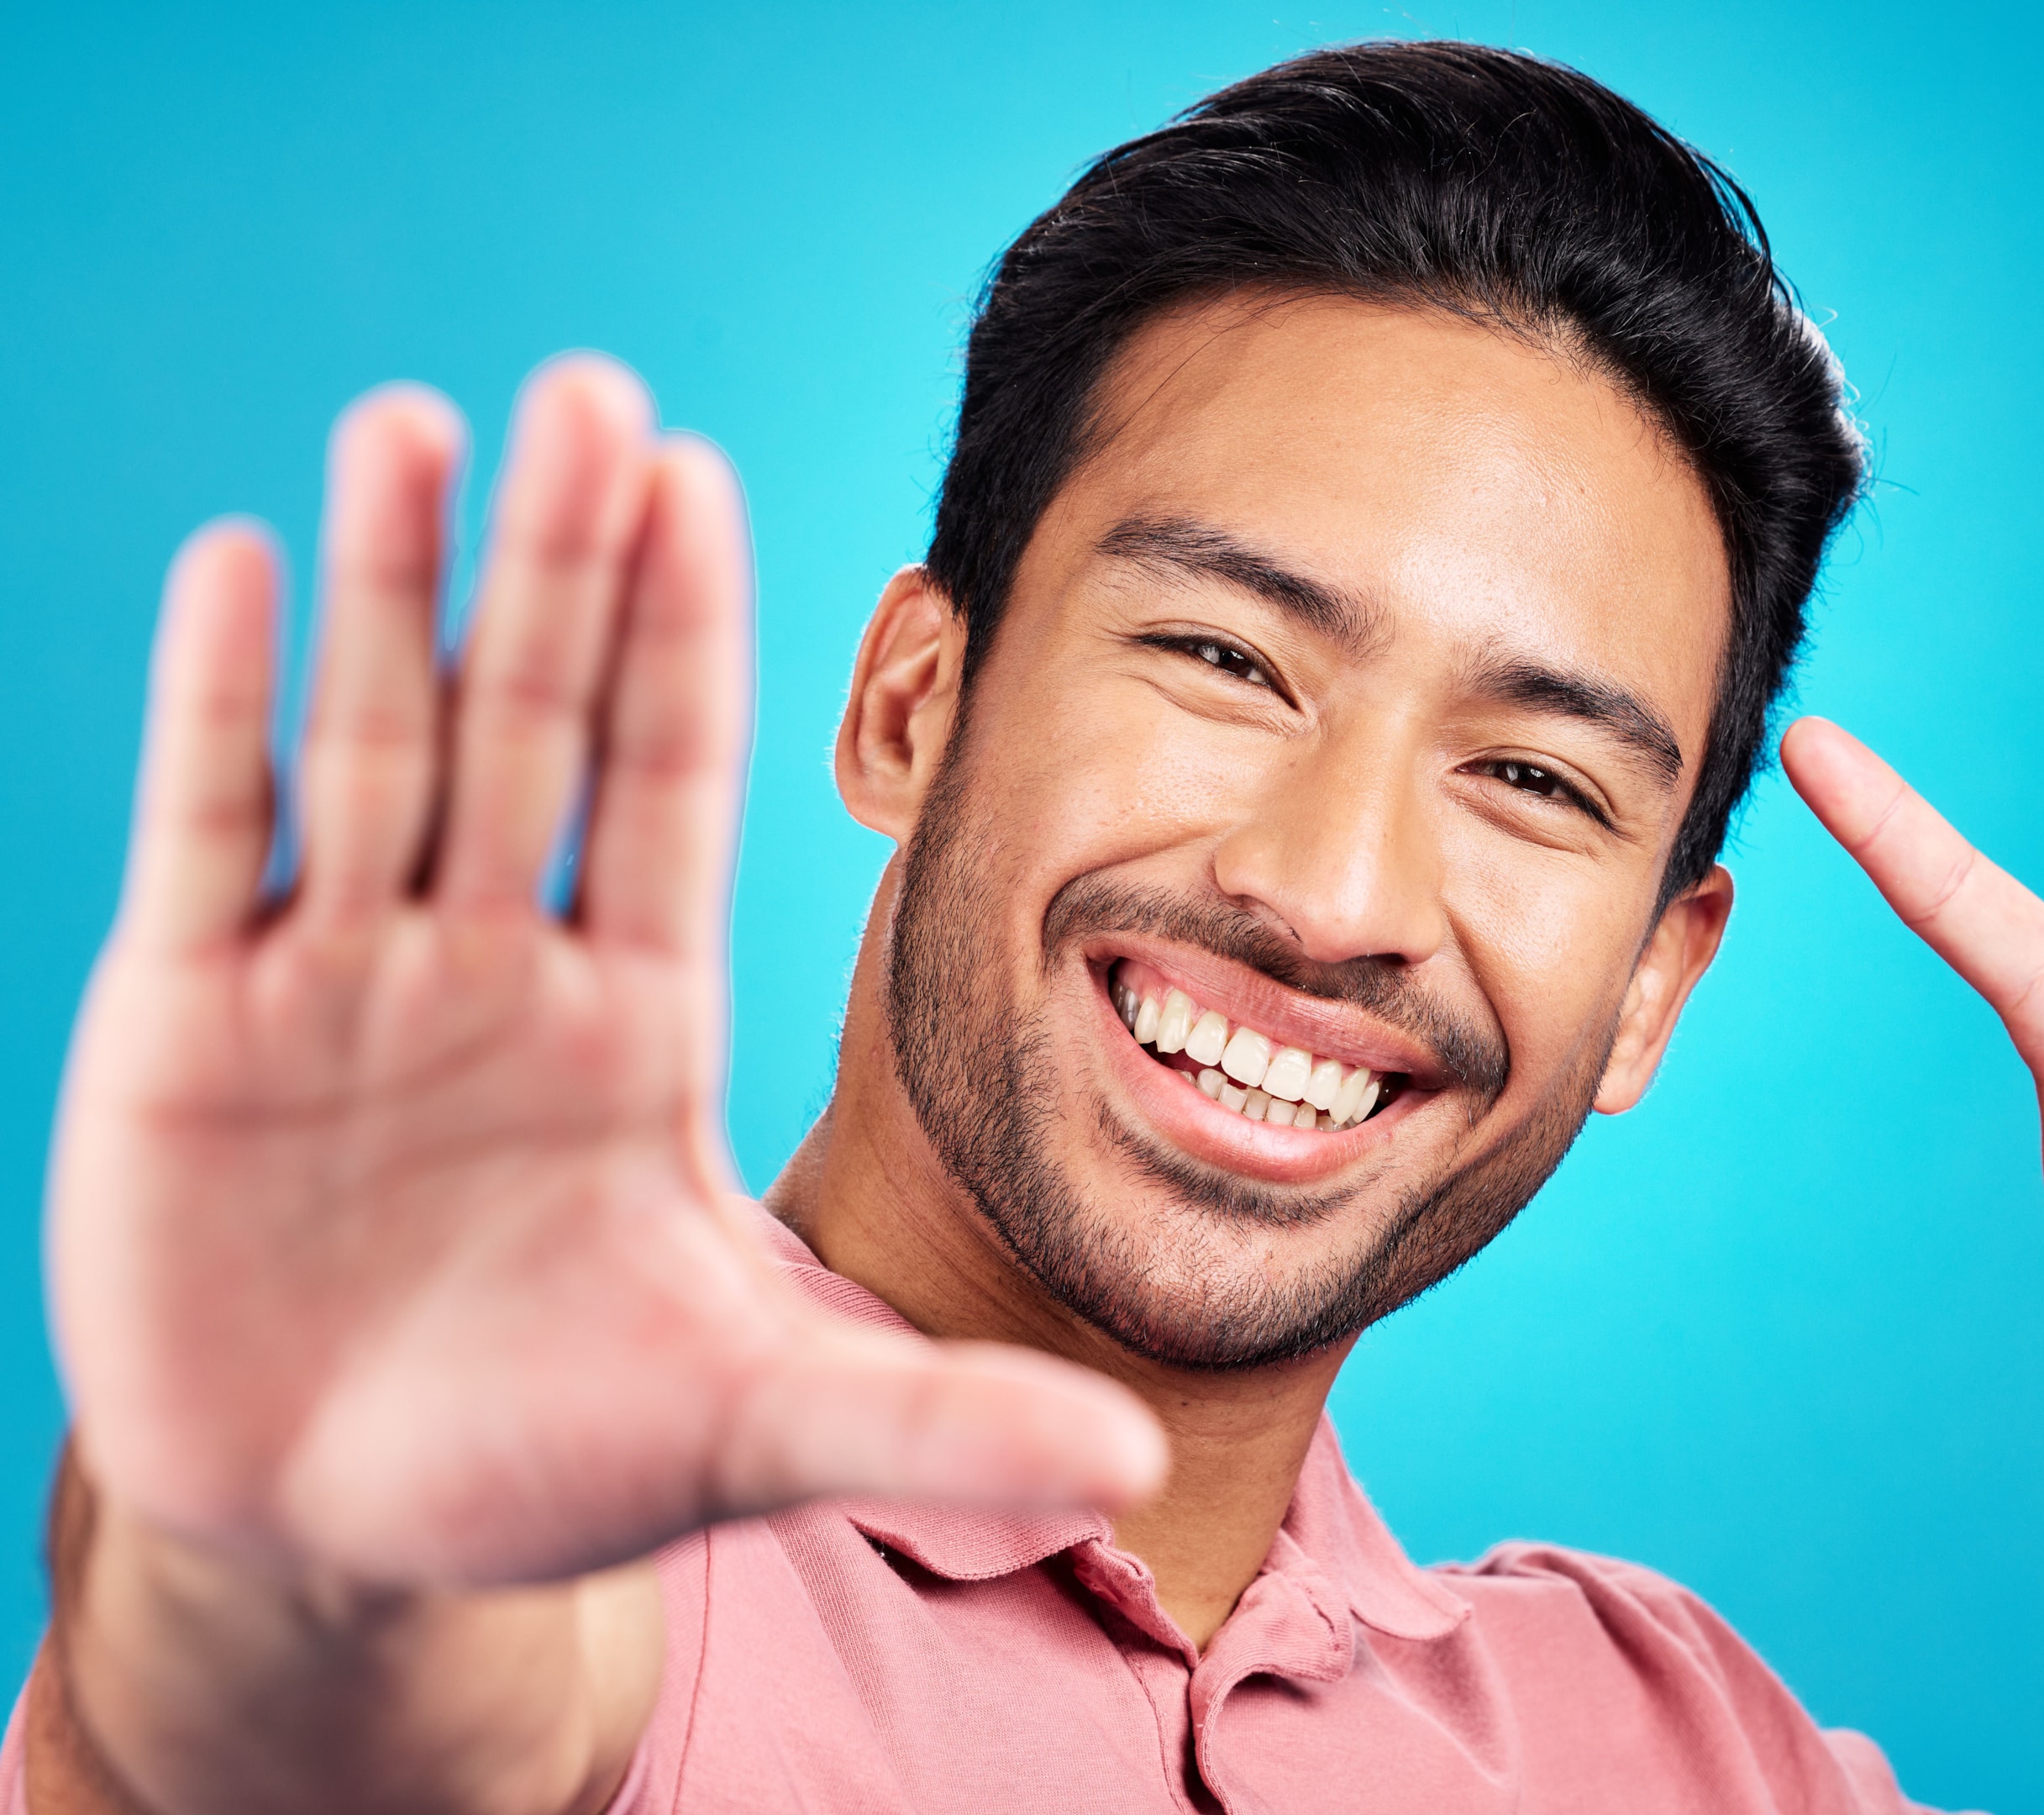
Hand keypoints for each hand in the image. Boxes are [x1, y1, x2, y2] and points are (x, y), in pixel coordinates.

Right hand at [48, 359, 1164, 1589]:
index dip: (683, 644)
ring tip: (422, 421)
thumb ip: (931, 1423)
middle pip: (532, 726)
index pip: (670, 789)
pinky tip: (247, 567)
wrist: (343, 1538)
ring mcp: (341, 986)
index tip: (705, 482)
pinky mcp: (189, 1032)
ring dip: (394, 590)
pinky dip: (222, 710)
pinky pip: (212, 841)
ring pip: (375, 746)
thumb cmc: (551, 1460)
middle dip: (556, 569)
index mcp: (635, 1020)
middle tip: (592, 390)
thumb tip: (1134, 1455)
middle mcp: (496, 967)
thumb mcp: (751, 1427)